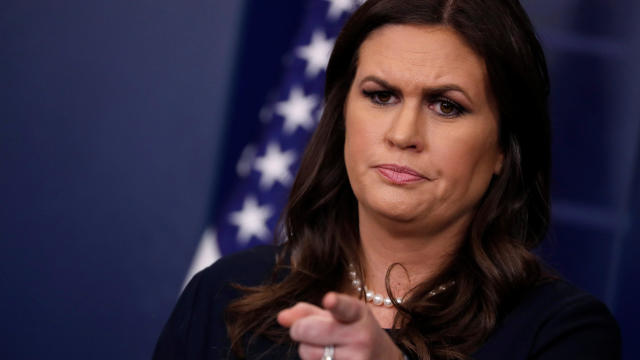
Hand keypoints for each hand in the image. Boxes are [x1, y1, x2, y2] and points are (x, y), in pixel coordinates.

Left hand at [277, 292, 404, 359]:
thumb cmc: (354, 333)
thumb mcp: (339, 317)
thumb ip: (309, 312)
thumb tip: (281, 318)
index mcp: (358, 314)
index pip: (345, 308)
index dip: (335, 304)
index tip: (329, 300)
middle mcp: (361, 337)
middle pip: (309, 330)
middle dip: (300, 329)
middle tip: (307, 330)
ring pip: (308, 353)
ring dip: (308, 350)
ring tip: (326, 348)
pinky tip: (330, 359)